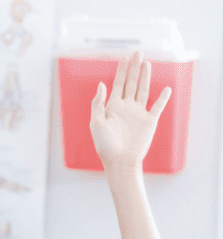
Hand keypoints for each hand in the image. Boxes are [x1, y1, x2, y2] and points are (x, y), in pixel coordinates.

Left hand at [90, 51, 170, 170]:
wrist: (119, 161)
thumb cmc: (105, 145)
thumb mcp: (96, 123)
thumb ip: (98, 103)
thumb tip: (101, 84)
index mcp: (112, 107)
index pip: (118, 84)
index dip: (121, 70)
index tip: (124, 57)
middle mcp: (126, 107)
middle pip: (131, 83)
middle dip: (134, 68)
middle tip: (138, 52)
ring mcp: (138, 113)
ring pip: (143, 90)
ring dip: (145, 77)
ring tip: (146, 63)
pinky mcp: (149, 121)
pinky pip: (157, 106)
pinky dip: (162, 97)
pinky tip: (166, 88)